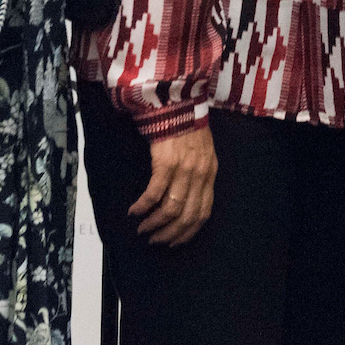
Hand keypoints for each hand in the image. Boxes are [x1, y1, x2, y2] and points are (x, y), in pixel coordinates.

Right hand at [130, 126, 217, 245]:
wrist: (178, 102)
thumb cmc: (187, 127)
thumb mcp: (202, 153)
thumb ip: (198, 175)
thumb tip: (185, 199)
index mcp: (210, 174)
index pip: (204, 212)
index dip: (189, 231)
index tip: (175, 242)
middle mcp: (200, 175)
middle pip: (187, 215)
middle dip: (170, 233)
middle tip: (155, 240)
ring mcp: (184, 169)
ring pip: (171, 208)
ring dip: (155, 224)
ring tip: (143, 230)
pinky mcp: (166, 162)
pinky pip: (154, 193)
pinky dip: (143, 206)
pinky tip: (134, 211)